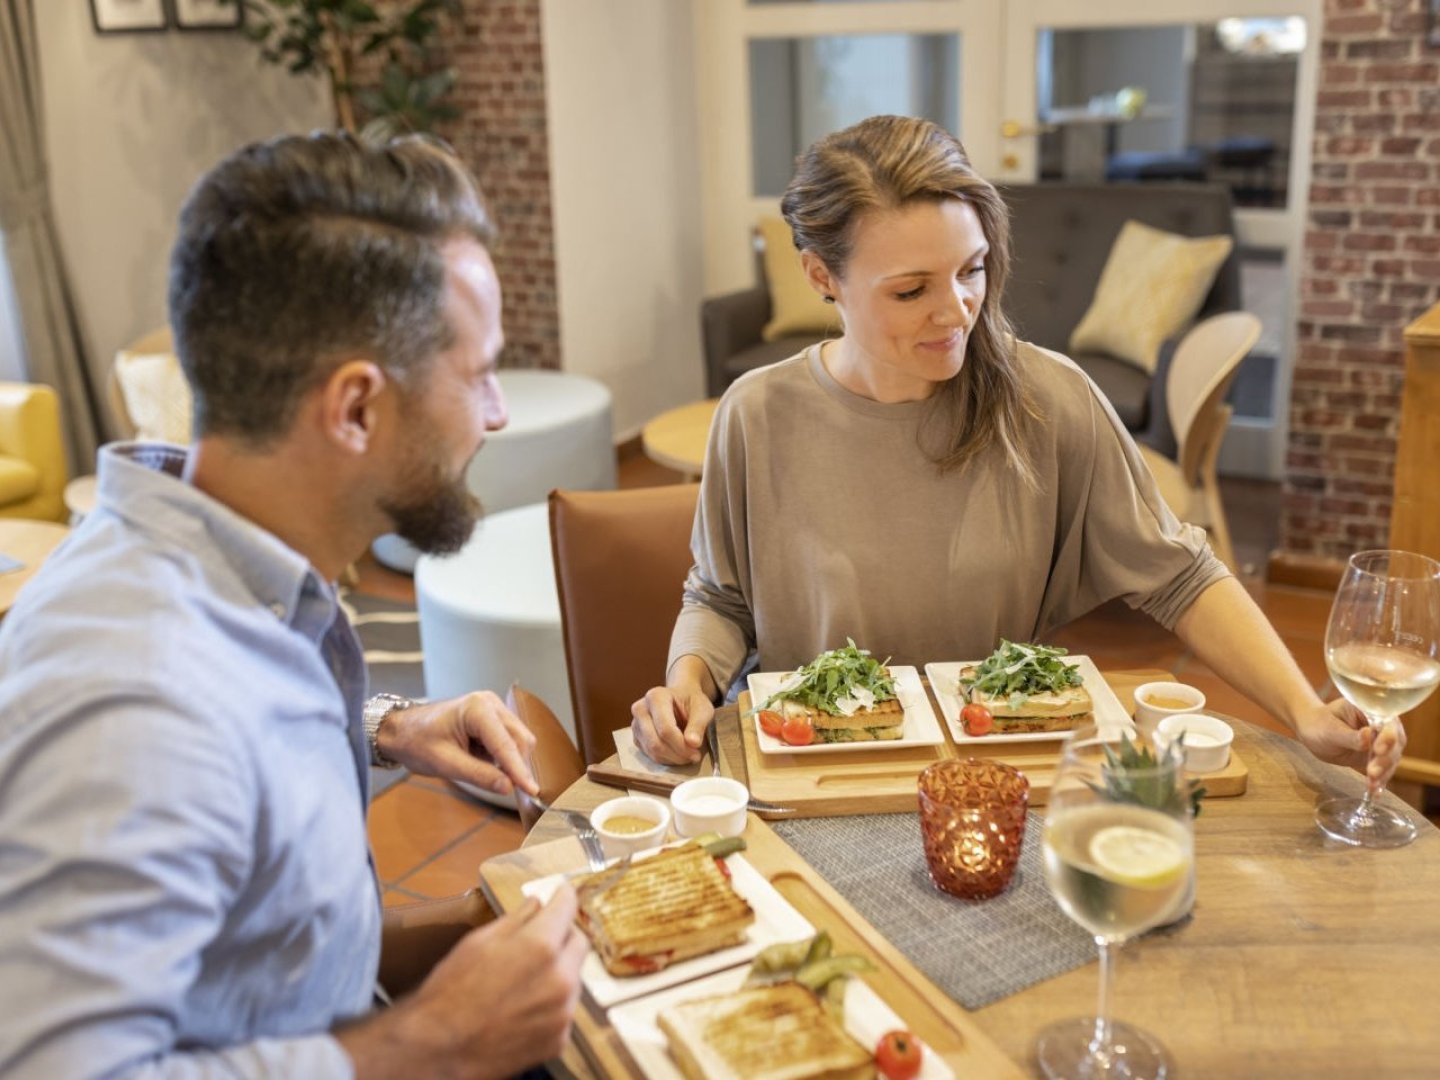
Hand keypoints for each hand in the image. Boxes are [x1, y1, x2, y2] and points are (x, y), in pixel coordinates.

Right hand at [344, 887, 587, 1079]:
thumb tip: (537, 904)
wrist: (438, 1049)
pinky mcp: (559, 1039)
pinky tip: (523, 1007)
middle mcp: (560, 978)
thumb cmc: (450, 992)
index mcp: (540, 946)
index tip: (562, 893)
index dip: (564, 896)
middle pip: (579, 942)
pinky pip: (564, 1010)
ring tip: (524, 980)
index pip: (567, 907)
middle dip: (563, 935)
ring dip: (558, 971)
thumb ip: (516, 919)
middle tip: (542, 936)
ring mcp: (563, 1012)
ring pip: (574, 977)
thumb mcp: (478, 942)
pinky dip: (551, 1004)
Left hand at [379, 693, 537, 795]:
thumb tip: (508, 787)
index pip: (506, 744)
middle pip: (519, 739)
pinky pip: (509, 740)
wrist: (401, 731)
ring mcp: (493, 709)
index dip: (519, 770)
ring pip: (518, 740)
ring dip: (510, 761)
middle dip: (517, 765)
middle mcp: (490, 703)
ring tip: (485, 773)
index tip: (531, 790)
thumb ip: (478, 775)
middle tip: (510, 791)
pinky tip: (483, 763)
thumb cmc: (416, 742)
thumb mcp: (445, 764)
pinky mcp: (493, 718)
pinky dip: (503, 757)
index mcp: (477, 709)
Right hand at [631, 684, 713, 764]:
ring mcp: (636, 724)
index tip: (696, 752)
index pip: (665, 729)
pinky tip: (678, 753)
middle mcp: (640, 709)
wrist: (680, 698)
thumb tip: (693, 743)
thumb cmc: (691, 701)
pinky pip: (649, 755)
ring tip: (688, 755)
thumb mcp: (702, 709)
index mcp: (656, 697)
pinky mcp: (636, 737)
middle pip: (655, 742)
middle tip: (694, 756)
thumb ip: (698, 724)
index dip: (681, 745)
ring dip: (672, 758)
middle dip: (677, 754)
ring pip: (652, 751)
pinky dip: (666, 759)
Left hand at [1294, 698, 1405, 791]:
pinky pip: (1384, 769)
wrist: (1313, 732)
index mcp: (1371, 709)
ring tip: (1373, 784)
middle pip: (1395, 741)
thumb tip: (1368, 736)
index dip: (1387, 736)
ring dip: (1384, 772)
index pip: (1387, 721)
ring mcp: (1382, 741)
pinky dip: (1380, 780)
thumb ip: (1349, 735)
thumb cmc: (1319, 724)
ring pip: (1392, 757)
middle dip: (1385, 758)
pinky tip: (1375, 791)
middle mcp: (1382, 724)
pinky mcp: (1378, 757)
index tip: (1378, 749)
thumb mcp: (1330, 729)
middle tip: (1373, 772)